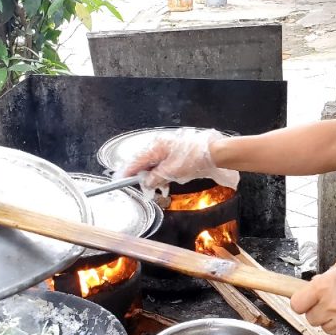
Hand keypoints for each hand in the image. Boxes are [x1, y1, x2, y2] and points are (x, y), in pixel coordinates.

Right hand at [120, 128, 238, 191]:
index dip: (128, 171)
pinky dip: (163, 174)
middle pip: (145, 162)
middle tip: (143, 188)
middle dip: (143, 176)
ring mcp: (169, 149)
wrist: (215, 153)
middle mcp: (160, 146)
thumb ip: (155, 178)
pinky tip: (166, 183)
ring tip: (159, 188)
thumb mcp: (171, 172)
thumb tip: (145, 183)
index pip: (137, 160)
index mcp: (156, 146)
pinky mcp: (176, 154)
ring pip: (155, 165)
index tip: (120, 180)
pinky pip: (164, 165)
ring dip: (155, 177)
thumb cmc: (194, 158)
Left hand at [290, 254, 335, 334]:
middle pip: (310, 318)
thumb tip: (319, 283)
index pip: (297, 304)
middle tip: (333, 302)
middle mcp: (330, 305)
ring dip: (332, 321)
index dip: (302, 302)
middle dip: (318, 310)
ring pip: (324, 329)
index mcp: (324, 285)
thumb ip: (329, 274)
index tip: (308, 300)